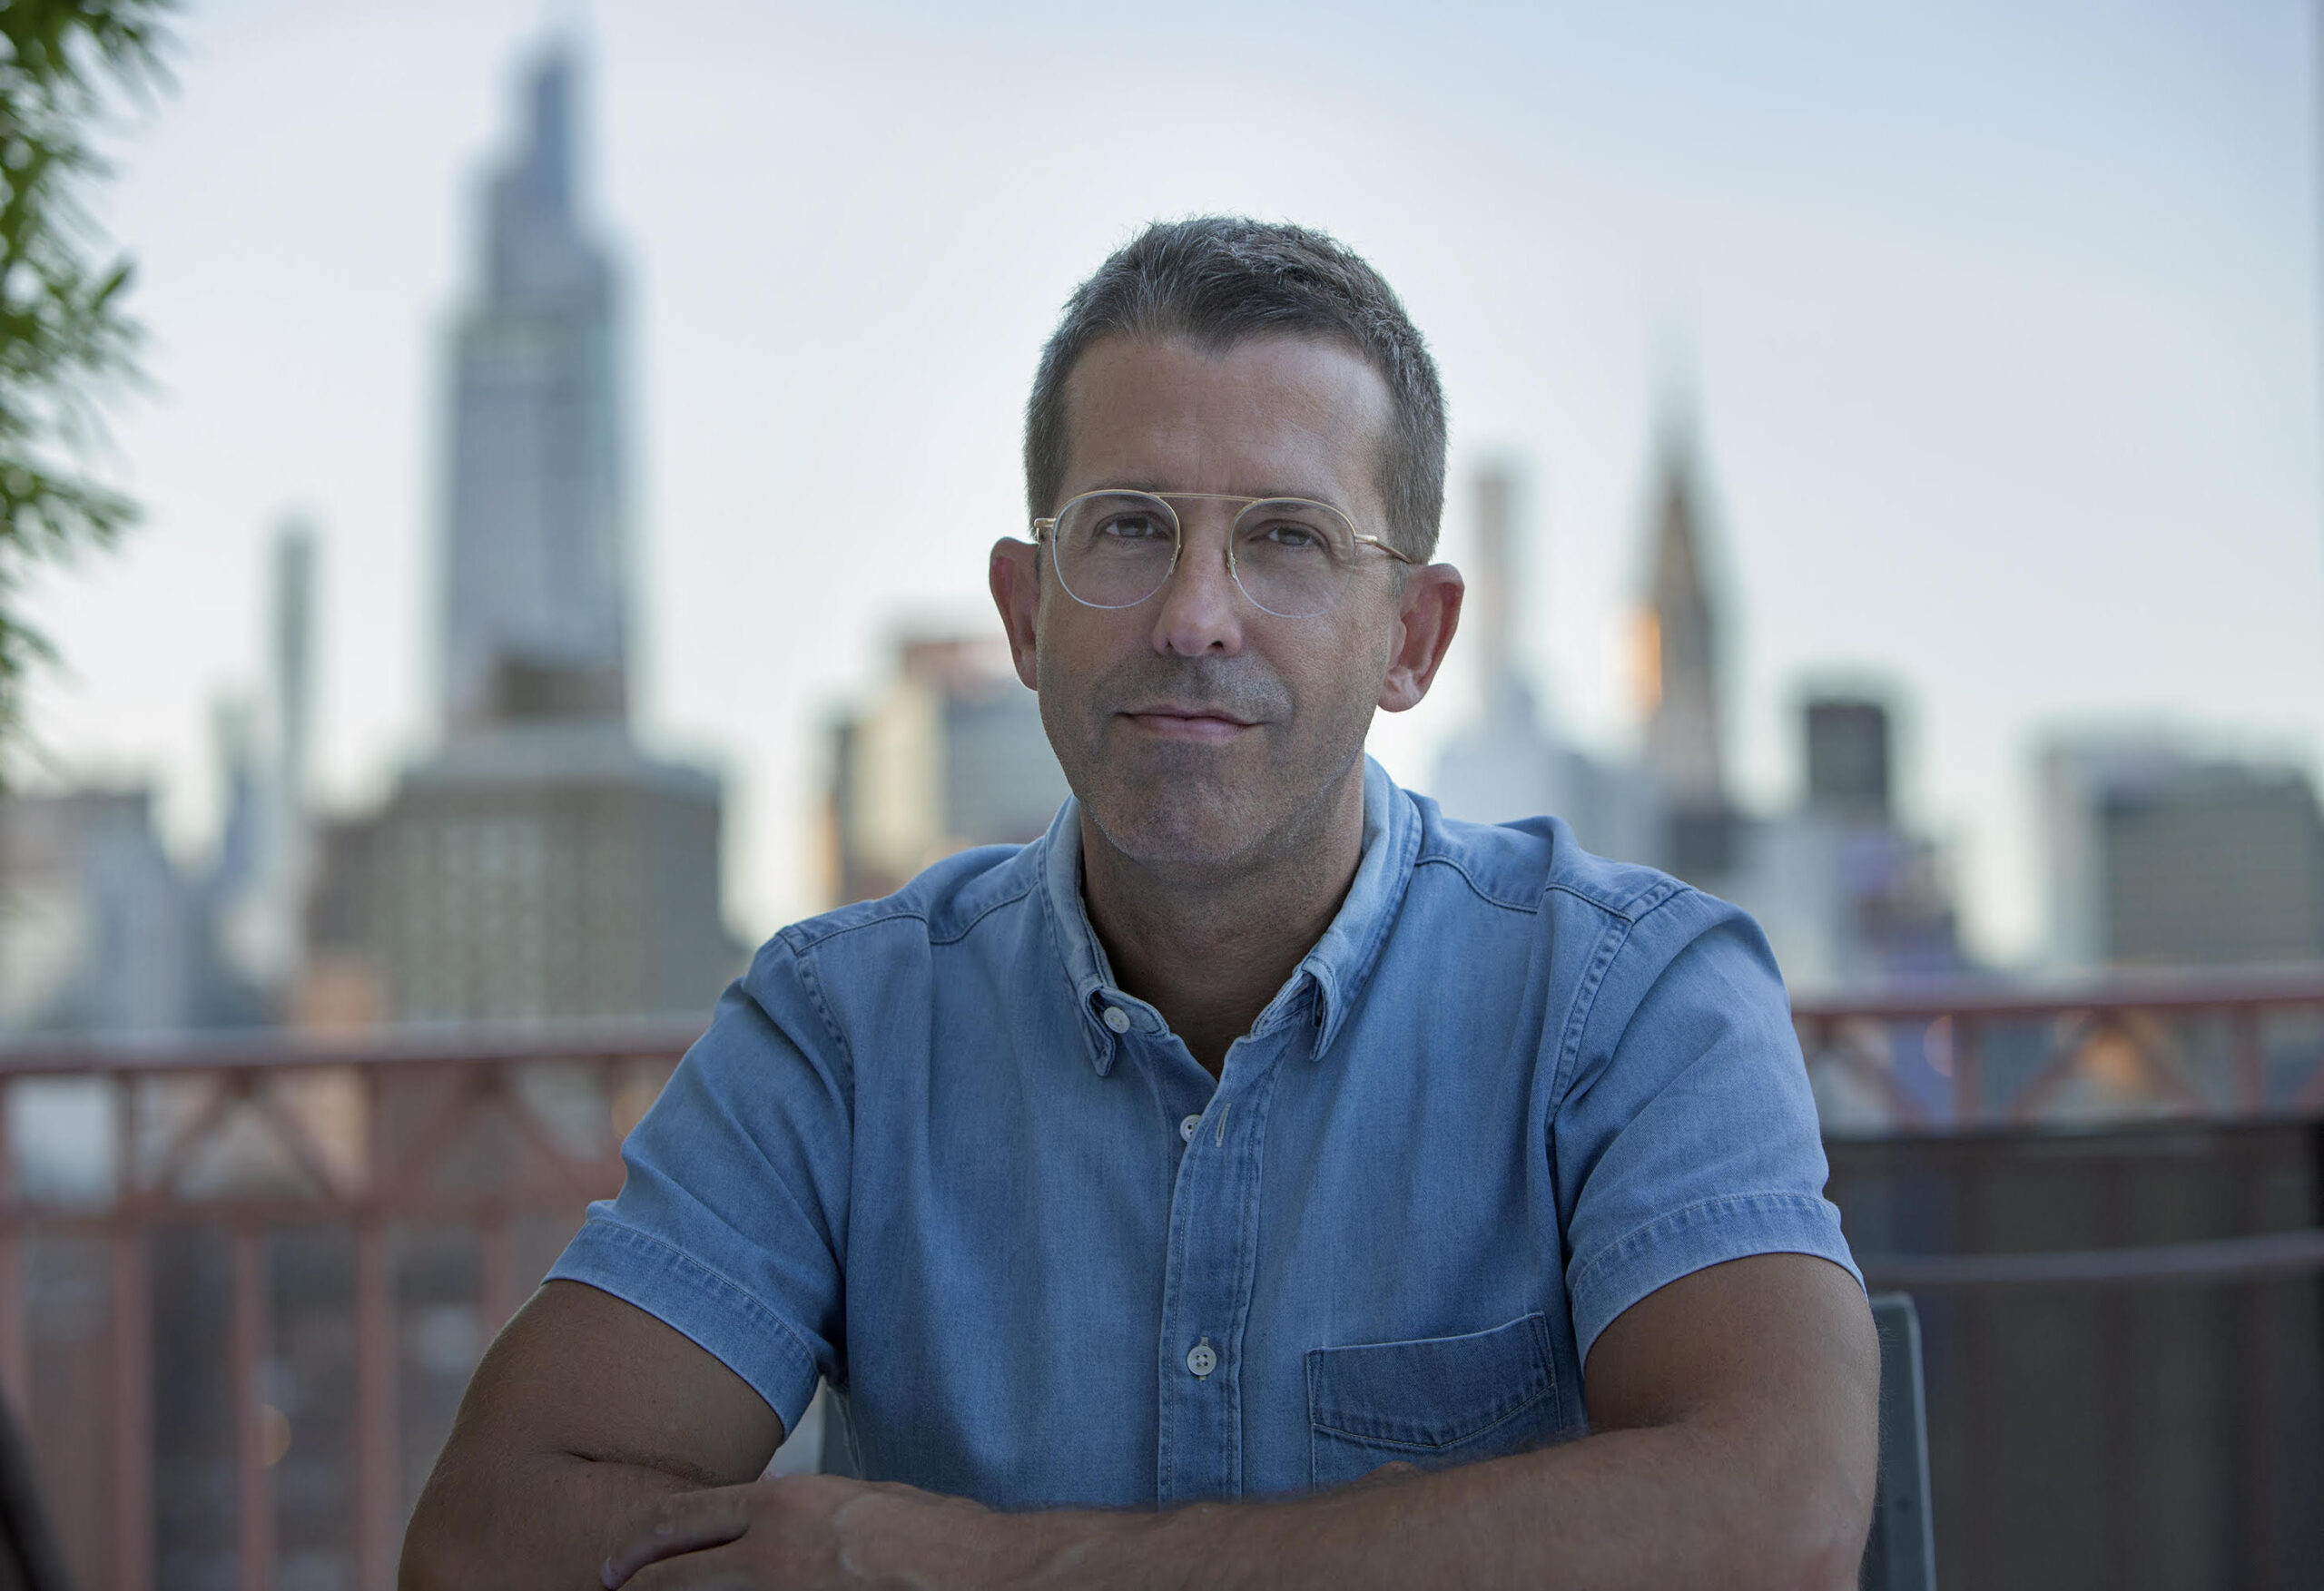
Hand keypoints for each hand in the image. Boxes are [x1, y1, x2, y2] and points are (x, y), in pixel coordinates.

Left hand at [600, 1473, 1016, 1589]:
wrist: (980, 1576)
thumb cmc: (938, 1537)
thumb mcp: (860, 1501)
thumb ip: (807, 1514)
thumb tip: (775, 1523)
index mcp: (784, 1507)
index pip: (684, 1518)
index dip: (642, 1543)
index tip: (619, 1561)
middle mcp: (771, 1553)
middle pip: (673, 1573)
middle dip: (636, 1585)